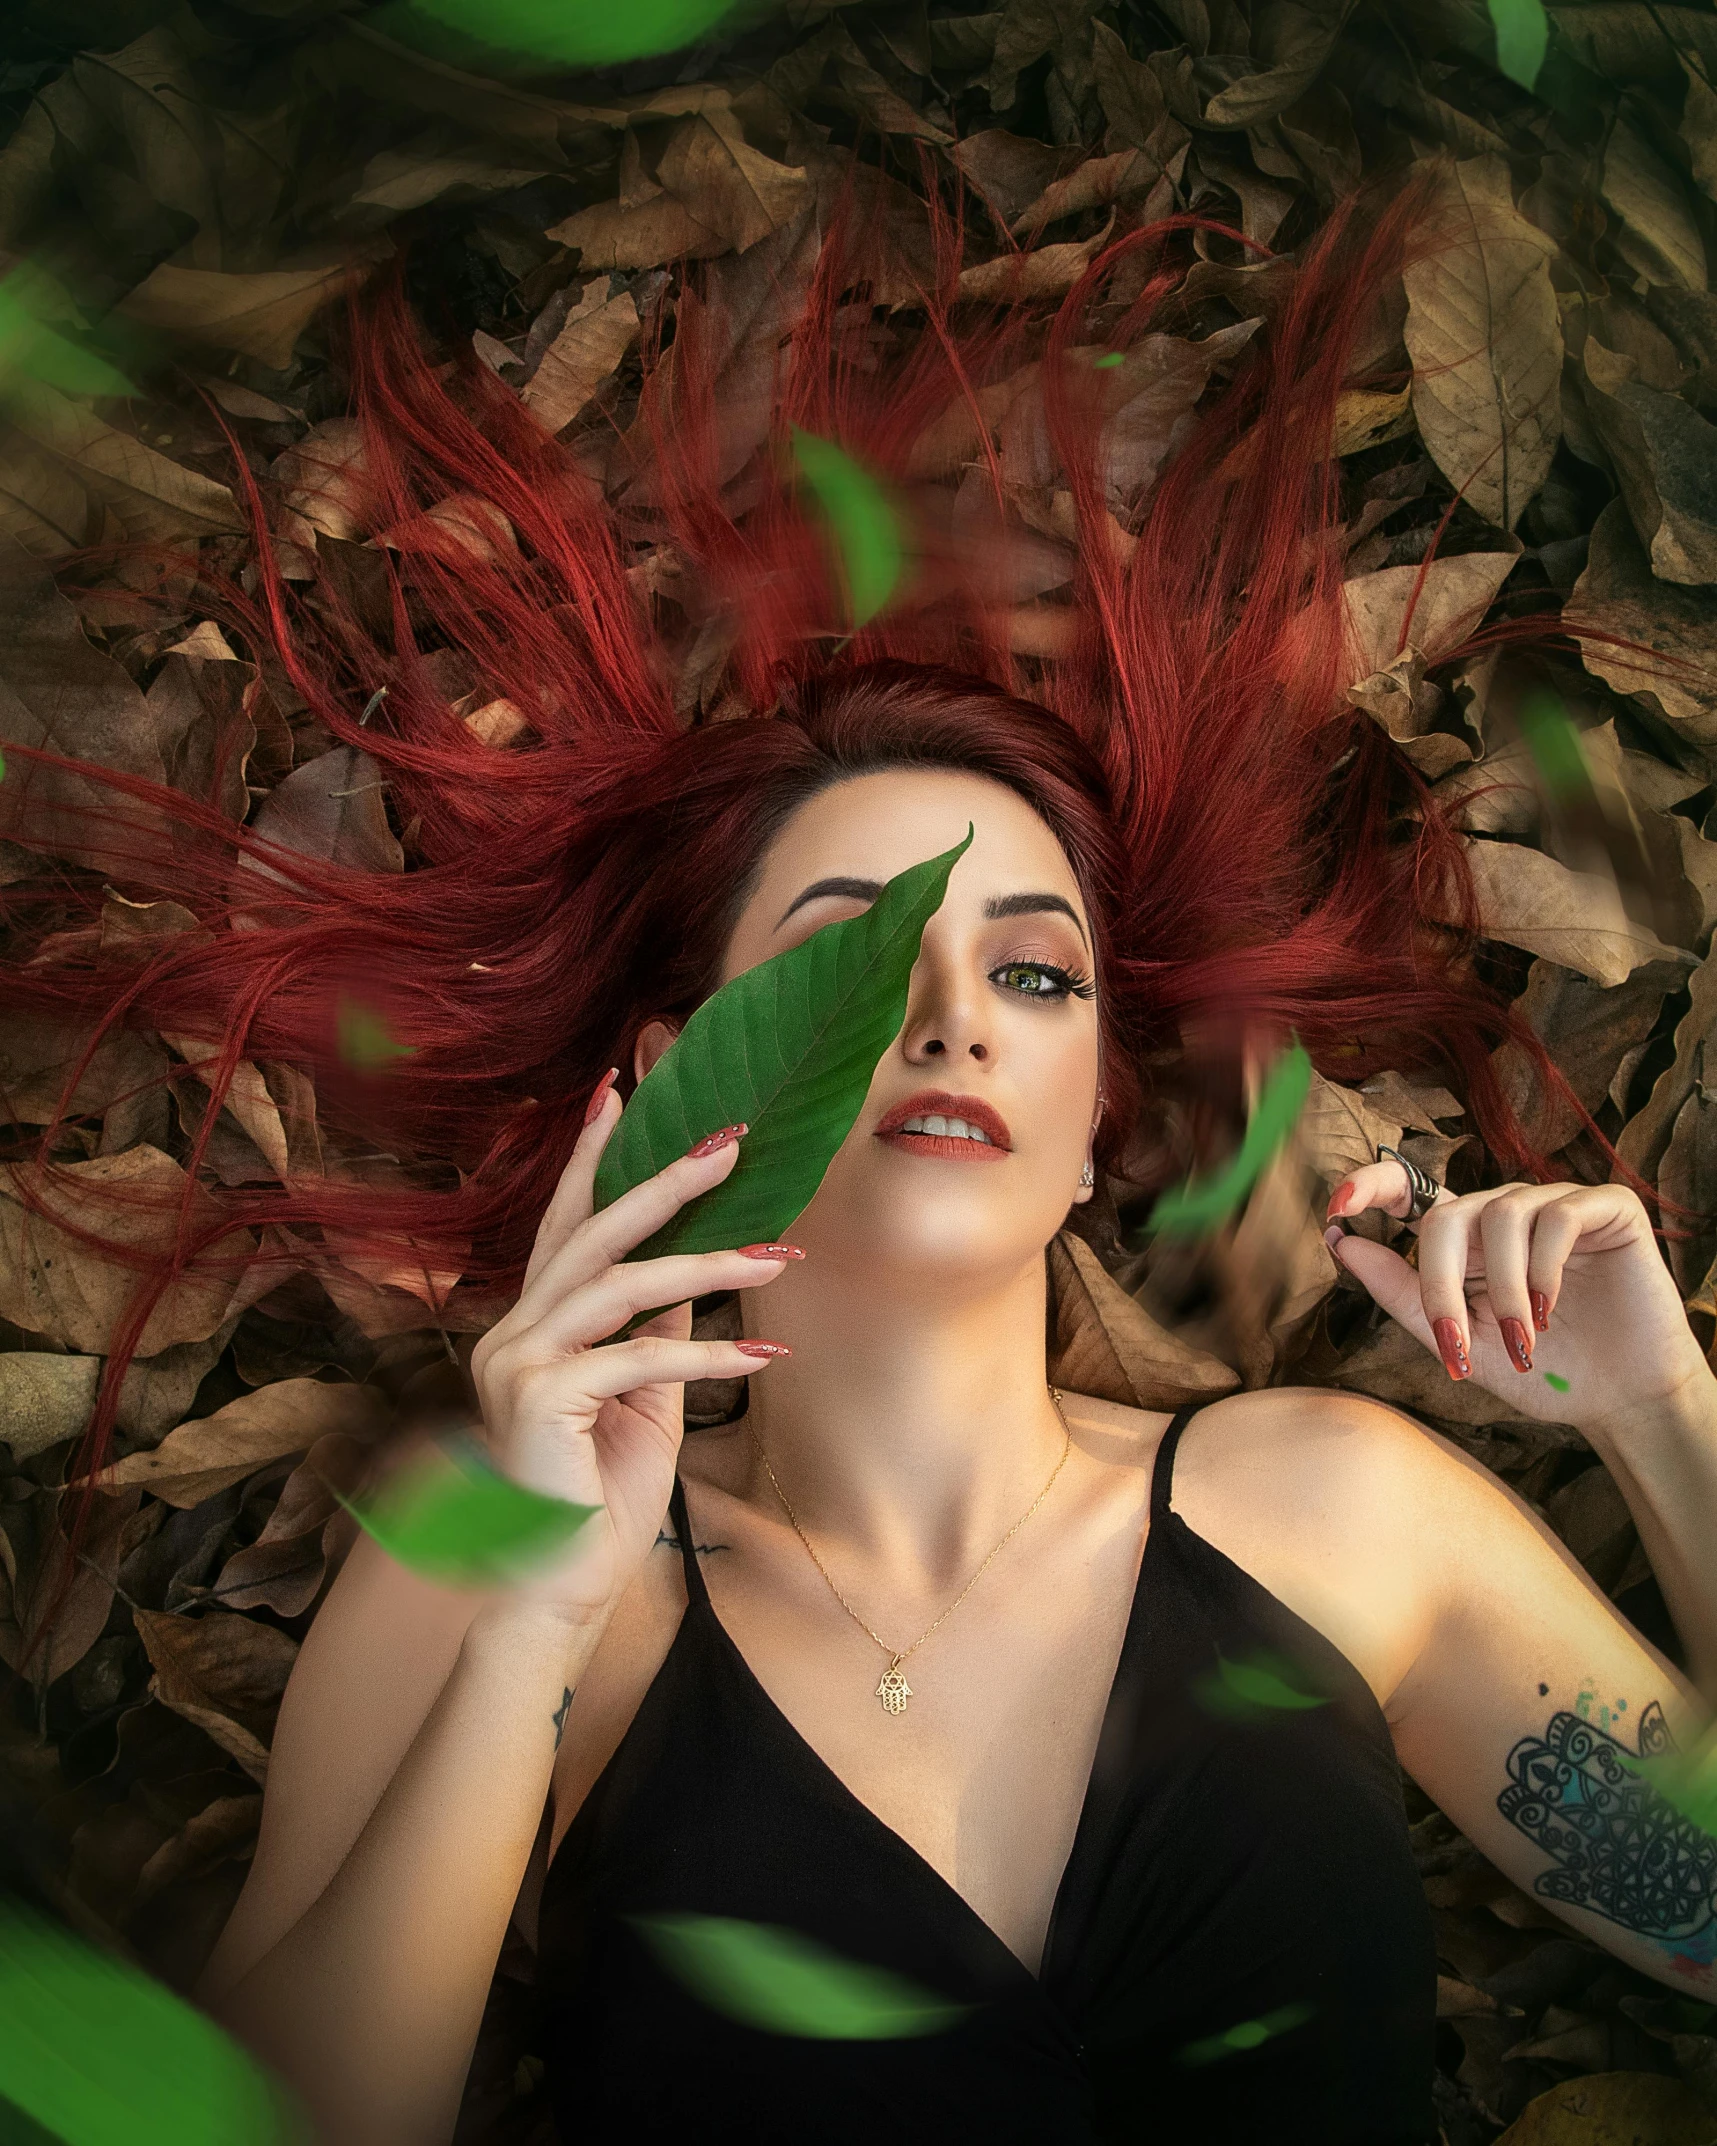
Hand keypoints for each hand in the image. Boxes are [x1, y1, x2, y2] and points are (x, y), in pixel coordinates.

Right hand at [466, 1092, 796, 1625]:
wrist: (558, 1590)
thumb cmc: (598, 1498)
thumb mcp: (641, 1399)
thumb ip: (654, 1333)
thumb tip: (691, 1272)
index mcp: (527, 1327)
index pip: (564, 1227)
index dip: (591, 1160)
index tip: (618, 1093)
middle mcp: (511, 1333)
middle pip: (592, 1234)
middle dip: (663, 1180)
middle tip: (728, 1139)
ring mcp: (516, 1363)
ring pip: (621, 1285)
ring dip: (709, 1264)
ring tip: (780, 1254)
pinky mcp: (540, 1400)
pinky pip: (638, 1358)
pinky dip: (706, 1354)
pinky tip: (765, 1355)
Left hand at [1325, 1163, 1713, 1432]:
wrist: (1619, 1400)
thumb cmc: (1539, 1370)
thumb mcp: (1457, 1339)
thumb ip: (1402, 1292)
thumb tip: (1340, 1241)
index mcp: (1465, 1239)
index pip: (1410, 1190)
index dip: (1371, 1186)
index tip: (1337, 1206)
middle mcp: (1504, 1212)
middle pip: (1446, 1214)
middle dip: (1441, 1284)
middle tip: (1459, 1345)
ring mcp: (1554, 1205)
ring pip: (1499, 1215)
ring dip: (1503, 1290)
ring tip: (1523, 1340)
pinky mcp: (1605, 1208)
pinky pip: (1556, 1216)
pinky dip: (1545, 1268)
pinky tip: (1553, 1309)